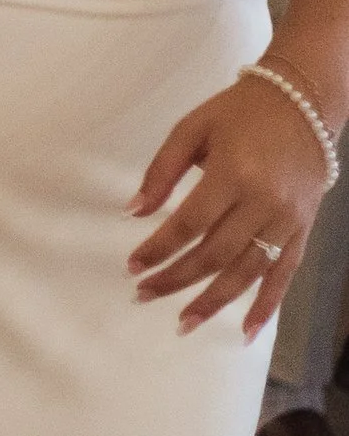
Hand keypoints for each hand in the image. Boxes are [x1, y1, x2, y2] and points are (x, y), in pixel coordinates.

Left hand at [129, 68, 335, 334]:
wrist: (303, 103)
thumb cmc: (239, 111)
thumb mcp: (192, 128)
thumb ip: (162, 170)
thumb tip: (134, 211)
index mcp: (233, 173)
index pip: (188, 224)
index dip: (159, 248)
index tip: (133, 266)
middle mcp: (263, 202)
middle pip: (214, 255)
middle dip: (176, 279)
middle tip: (143, 295)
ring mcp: (286, 221)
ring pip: (246, 273)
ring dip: (213, 302)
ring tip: (183, 322)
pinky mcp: (302, 231)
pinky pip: (283, 276)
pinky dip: (266, 307)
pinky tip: (246, 331)